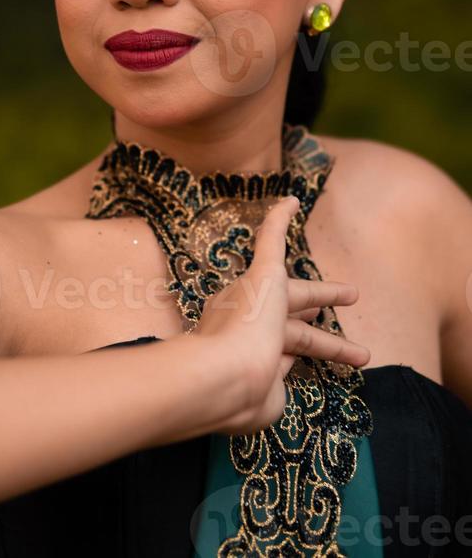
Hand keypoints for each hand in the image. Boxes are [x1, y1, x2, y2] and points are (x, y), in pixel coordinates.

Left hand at [192, 195, 369, 434]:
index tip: (351, 293)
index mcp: (255, 297)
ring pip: (302, 349)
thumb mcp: (264, 270)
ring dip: (334, 350)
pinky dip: (312, 371)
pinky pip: (295, 376)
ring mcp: (261, 359)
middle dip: (329, 321)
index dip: (325, 290)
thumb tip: (289, 199)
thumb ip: (275, 234)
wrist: (225, 379)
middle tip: (359, 320)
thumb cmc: (247, 321)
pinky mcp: (269, 391)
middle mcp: (256, 327)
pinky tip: (333, 373)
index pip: (296, 290)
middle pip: (300, 321)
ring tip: (365, 357)